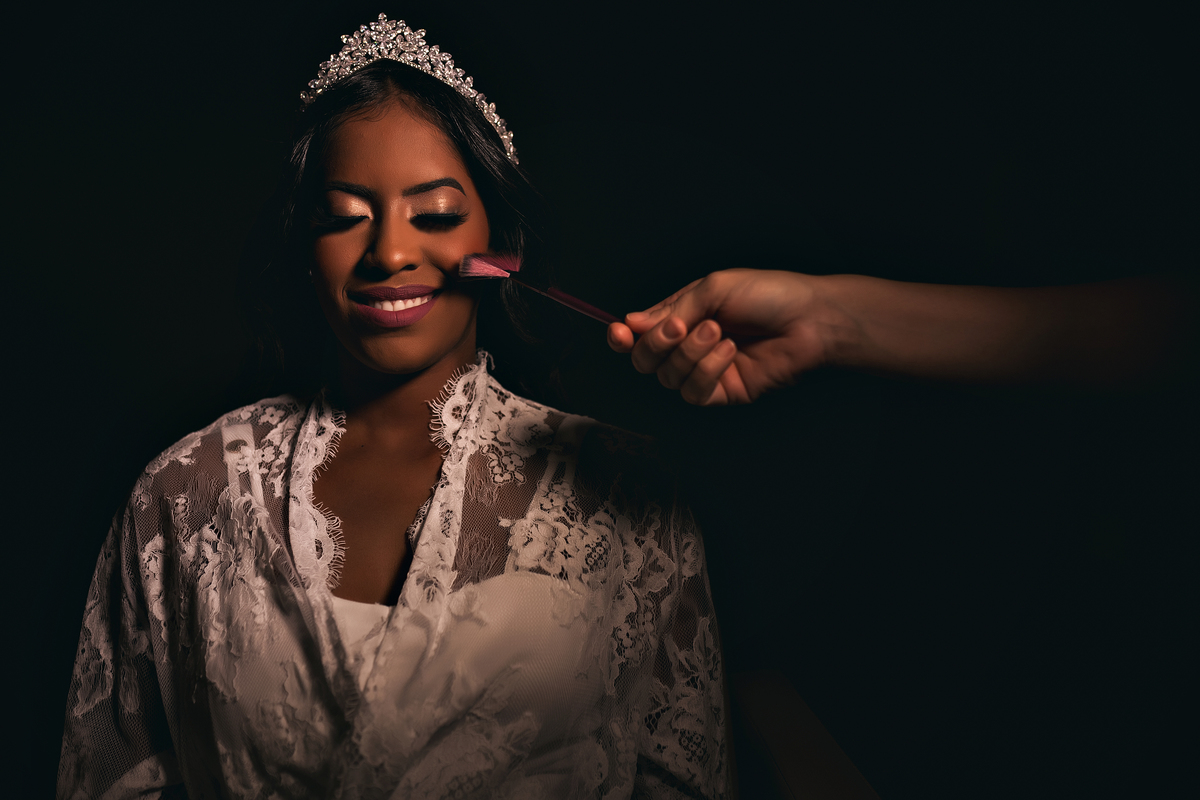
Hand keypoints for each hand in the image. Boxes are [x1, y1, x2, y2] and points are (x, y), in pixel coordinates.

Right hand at [607, 269, 835, 404]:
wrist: (810, 318)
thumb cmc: (767, 294)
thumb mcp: (712, 289)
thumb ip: (672, 309)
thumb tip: (630, 324)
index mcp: (681, 316)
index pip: (638, 334)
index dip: (621, 337)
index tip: (618, 332)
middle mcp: (688, 346)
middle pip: (645, 361)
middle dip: (655, 345)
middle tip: (680, 327)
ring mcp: (705, 371)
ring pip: (668, 377)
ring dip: (690, 353)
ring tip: (719, 331)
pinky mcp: (723, 392)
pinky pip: (694, 392)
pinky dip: (707, 369)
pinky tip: (729, 351)